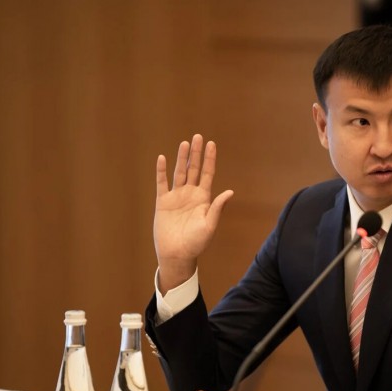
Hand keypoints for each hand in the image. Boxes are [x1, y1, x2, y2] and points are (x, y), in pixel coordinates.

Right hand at [154, 135, 233, 292]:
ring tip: (184, 143)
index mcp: (204, 199)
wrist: (177, 254)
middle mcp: (190, 194)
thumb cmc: (196, 243)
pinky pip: (162, 183)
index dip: (210, 159)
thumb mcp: (210, 225)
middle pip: (193, 169)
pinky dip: (162, 171)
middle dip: (196, 153)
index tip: (211, 144)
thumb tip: (229, 192)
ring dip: (181, 158)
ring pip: (179, 173)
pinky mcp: (163, 202)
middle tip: (198, 136)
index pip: (207, 174)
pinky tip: (163, 158)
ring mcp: (176, 197)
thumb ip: (217, 208)